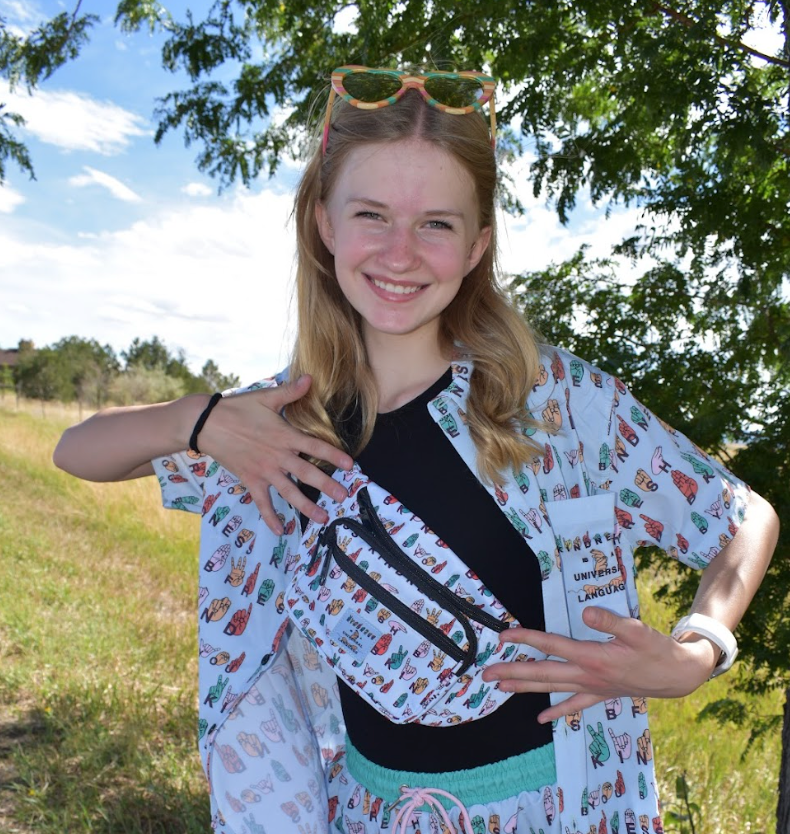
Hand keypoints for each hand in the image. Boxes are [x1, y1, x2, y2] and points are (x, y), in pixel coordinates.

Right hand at [198, 374, 352, 533]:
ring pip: (289, 492)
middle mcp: (278, 456)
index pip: (315, 447)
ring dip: (306, 507)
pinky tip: (281, 531)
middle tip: (344, 497)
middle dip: (328, 486)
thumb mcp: (266, 397)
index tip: (350, 465)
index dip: (334, 455)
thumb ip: (290, 392)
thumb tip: (310, 378)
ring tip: (322, 518)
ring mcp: (264, 471)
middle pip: (308, 474)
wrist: (206, 423)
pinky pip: (263, 503)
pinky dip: (271, 518)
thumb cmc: (237, 408)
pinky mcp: (250, 480)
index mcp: (285, 436)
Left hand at [481, 606, 719, 722]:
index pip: (551, 645)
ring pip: (552, 689)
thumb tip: (586, 613)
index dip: (526, 639)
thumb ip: (610, 620)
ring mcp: (592, 688)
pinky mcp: (601, 694)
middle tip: (486, 675)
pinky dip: (556, 711)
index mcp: (592, 657)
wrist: (679, 675)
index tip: (503, 636)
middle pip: (543, 673)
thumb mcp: (637, 630)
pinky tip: (540, 720)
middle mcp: (587, 675)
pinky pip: (573, 705)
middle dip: (513, 672)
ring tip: (500, 688)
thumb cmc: (657, 650)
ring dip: (525, 688)